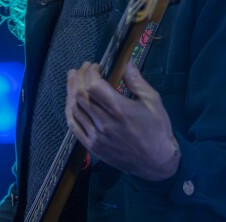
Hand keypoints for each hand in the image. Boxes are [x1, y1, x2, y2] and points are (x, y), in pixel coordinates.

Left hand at [65, 61, 179, 180]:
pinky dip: (69, 111)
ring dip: (70, 91)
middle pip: (80, 95)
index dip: (90, 72)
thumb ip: (137, 81)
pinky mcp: (92, 147)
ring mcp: (97, 136)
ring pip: (74, 109)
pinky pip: (74, 126)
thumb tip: (125, 62)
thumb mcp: (153, 101)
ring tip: (73, 79)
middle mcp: (105, 123)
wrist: (156, 162)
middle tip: (80, 69)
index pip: (94, 86)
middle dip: (78, 77)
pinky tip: (70, 101)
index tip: (94, 66)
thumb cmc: (157, 129)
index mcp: (121, 110)